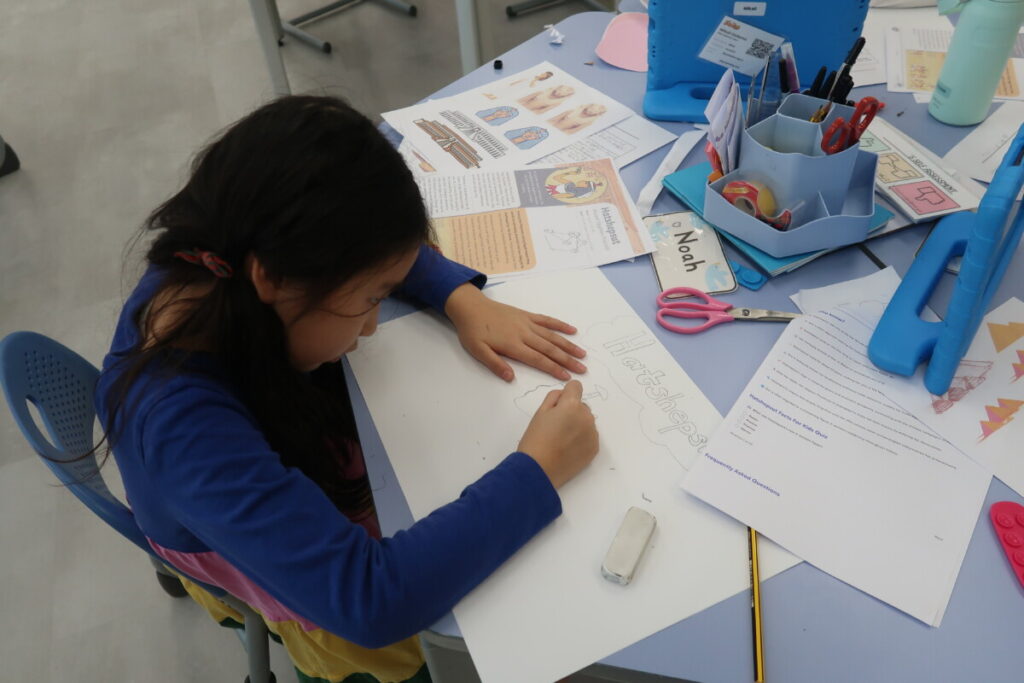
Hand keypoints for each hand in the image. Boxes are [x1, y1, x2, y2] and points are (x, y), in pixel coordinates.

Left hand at [444, 283, 586, 381]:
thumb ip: (495, 364)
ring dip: (568, 345)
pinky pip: (546, 320)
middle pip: (550, 349)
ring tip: (582, 354)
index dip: (554, 369)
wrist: (470, 307)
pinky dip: (560, 325)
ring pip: (551, 336)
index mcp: (513, 345)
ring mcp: (527, 323)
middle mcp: (524, 333)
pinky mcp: (527, 315)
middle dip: (567, 360)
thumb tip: (511, 378)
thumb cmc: (472, 331)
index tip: (567, 377)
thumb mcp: (478, 351)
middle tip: (583, 369)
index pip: (538, 359)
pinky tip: (572, 330)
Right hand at [517, 380, 598, 487]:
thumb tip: (563, 394)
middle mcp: (586, 416)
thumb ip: (553, 397)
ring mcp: (592, 433)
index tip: (560, 404)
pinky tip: (568, 449)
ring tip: (562, 440)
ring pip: (586, 421)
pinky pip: (590, 436)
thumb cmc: (536, 440)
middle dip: (572, 411)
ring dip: (578, 425)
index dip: (567, 393)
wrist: (540, 470)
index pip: (576, 386)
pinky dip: (582, 439)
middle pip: (582, 406)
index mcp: (571, 405)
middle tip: (556, 427)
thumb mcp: (539, 413)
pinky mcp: (595, 448)